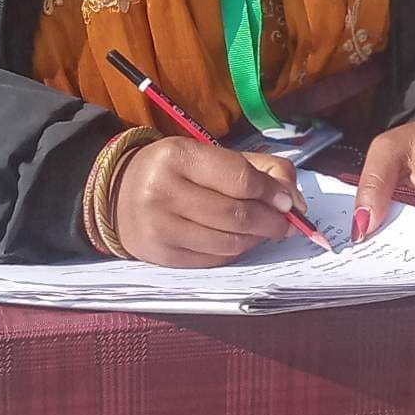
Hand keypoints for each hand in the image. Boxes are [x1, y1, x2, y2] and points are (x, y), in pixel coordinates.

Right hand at [114, 138, 301, 267]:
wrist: (119, 195)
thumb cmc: (177, 171)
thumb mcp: (211, 155)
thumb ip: (259, 169)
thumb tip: (294, 200)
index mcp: (177, 156)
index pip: (239, 179)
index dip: (272, 193)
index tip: (289, 202)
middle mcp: (163, 192)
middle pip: (236, 215)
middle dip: (271, 221)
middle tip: (285, 223)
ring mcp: (160, 227)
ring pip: (228, 242)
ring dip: (256, 239)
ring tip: (264, 230)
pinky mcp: (161, 255)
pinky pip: (214, 259)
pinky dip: (235, 251)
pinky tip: (238, 240)